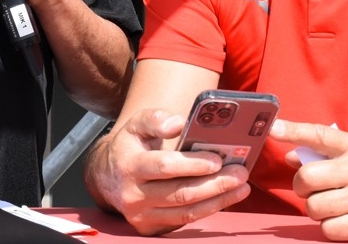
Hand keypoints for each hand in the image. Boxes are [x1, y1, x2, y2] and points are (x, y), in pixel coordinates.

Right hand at [89, 109, 250, 235]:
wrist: (107, 176)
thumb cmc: (130, 146)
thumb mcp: (137, 125)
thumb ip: (155, 119)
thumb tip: (178, 123)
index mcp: (130, 166)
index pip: (164, 167)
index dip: (192, 164)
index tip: (217, 159)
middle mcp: (134, 195)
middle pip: (180, 193)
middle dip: (214, 184)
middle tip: (240, 173)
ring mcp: (142, 215)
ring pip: (186, 213)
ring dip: (218, 200)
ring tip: (241, 187)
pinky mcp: (150, 228)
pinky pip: (184, 222)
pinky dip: (207, 210)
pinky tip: (224, 197)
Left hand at [272, 120, 347, 240]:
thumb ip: (324, 154)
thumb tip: (290, 157)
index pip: (320, 135)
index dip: (294, 130)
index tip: (274, 127)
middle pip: (308, 177)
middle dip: (302, 186)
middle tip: (310, 187)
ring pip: (314, 206)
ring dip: (315, 208)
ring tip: (330, 204)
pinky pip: (328, 229)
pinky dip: (329, 227)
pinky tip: (342, 219)